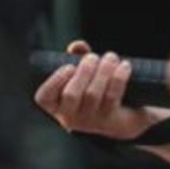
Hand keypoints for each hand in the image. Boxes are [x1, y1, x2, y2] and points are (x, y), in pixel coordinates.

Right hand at [32, 41, 158, 139]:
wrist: (125, 115)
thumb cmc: (97, 88)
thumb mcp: (85, 74)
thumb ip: (78, 57)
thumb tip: (77, 46)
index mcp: (57, 106)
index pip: (44, 97)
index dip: (54, 81)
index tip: (69, 66)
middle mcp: (71, 118)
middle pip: (71, 94)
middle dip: (84, 71)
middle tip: (94, 57)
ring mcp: (91, 122)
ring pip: (92, 94)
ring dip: (103, 71)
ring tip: (111, 57)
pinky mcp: (111, 121)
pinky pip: (112, 97)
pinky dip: (118, 78)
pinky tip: (124, 66)